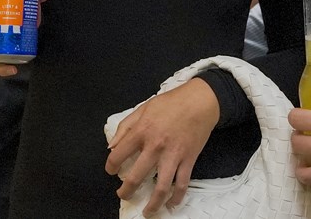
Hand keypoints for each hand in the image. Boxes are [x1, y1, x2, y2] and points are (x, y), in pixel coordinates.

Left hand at [105, 78, 219, 215]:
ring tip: (147, 211)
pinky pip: (182, 184)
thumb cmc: (171, 103)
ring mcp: (173, 155)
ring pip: (160, 188)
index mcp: (142, 131)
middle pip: (136, 177)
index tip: (111, 170)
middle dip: (126, 191)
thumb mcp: (143, 108)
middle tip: (123, 195)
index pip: (118, 155)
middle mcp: (155, 146)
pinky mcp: (188, 160)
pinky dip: (176, 197)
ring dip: (152, 204)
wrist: (199, 101)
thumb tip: (112, 145)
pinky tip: (171, 203)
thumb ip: (125, 126)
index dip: (110, 166)